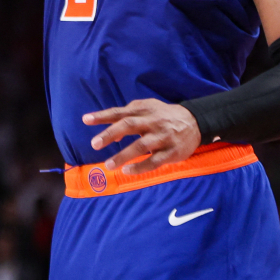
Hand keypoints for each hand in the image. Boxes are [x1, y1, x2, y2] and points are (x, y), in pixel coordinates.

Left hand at [83, 99, 201, 174]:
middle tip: (94, 144)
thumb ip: (128, 116)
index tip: (85, 120)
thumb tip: (112, 133)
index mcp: (143, 110)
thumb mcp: (147, 108)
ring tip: (108, 165)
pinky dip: (140, 167)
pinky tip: (127, 171)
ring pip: (141, 146)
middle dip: (110, 134)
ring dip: (123, 156)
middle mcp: (151, 122)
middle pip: (129, 125)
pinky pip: (154, 161)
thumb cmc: (163, 115)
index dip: (102, 116)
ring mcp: (162, 137)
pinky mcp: (171, 152)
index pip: (119, 112)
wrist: (194, 122)